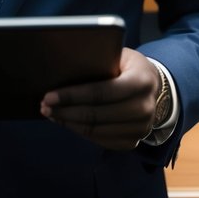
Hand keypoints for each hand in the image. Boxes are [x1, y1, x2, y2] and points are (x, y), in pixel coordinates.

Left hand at [40, 48, 159, 150]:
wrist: (154, 86)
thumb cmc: (129, 67)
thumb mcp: (120, 56)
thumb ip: (99, 61)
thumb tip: (62, 69)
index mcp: (141, 81)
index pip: (101, 92)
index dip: (73, 95)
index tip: (49, 96)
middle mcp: (145, 108)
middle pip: (96, 115)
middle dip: (65, 111)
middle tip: (44, 106)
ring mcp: (141, 128)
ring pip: (95, 131)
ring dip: (69, 123)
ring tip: (51, 114)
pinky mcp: (133, 141)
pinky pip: (100, 141)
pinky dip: (80, 132)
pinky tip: (67, 122)